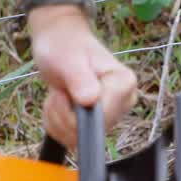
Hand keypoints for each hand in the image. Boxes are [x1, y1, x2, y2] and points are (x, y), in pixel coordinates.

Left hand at [27, 5, 137, 149]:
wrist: (59, 42)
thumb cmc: (64, 44)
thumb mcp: (68, 59)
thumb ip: (79, 78)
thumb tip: (90, 100)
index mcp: (124, 83)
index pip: (101, 118)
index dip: (74, 113)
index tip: (64, 91)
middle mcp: (123, 100)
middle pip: (90, 131)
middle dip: (63, 115)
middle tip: (59, 91)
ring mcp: (111, 113)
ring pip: (76, 138)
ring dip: (57, 118)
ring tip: (59, 94)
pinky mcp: (97, 122)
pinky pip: (70, 138)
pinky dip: (56, 123)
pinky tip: (59, 103)